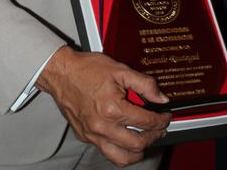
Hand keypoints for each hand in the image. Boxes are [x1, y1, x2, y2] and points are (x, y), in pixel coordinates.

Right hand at [36, 46, 169, 166]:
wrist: (61, 72)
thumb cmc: (86, 69)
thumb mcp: (119, 70)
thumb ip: (144, 84)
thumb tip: (160, 98)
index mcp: (113, 108)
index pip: (146, 122)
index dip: (160, 120)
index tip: (164, 117)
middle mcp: (102, 126)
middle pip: (137, 144)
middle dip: (153, 137)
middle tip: (158, 129)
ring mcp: (92, 134)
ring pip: (121, 157)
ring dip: (137, 152)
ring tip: (144, 141)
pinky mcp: (84, 136)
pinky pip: (105, 152)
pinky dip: (119, 150)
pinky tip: (123, 139)